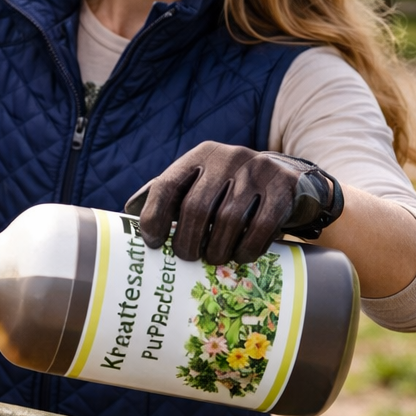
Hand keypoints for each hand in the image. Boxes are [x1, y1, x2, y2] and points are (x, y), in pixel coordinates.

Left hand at [124, 142, 343, 264]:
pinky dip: (247, 249)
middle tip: (186, 258)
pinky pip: (260, 227)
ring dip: (216, 249)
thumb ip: (167, 194)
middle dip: (186, 240)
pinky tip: (240, 257)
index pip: (166, 185)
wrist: (289, 180)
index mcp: (199, 155)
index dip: (153, 217)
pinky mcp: (283, 187)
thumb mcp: (199, 181)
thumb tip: (126, 217)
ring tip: (212, 260)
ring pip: (227, 220)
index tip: (151, 243)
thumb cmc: (231, 188)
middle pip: (195, 207)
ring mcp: (257, 170)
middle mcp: (226, 157)